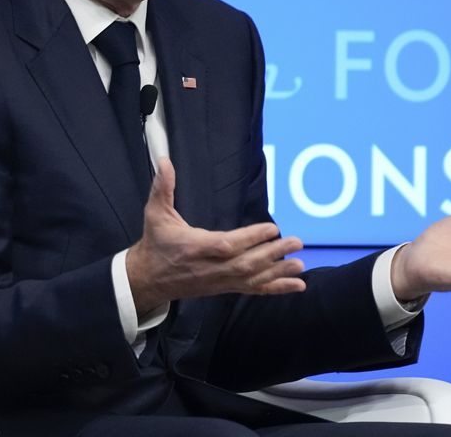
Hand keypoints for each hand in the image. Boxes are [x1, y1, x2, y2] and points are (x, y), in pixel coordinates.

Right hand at [126, 158, 305, 315]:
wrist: (149, 278)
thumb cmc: (156, 243)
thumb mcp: (155, 214)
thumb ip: (162, 188)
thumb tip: (164, 161)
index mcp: (195, 247)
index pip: (227, 244)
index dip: (251, 238)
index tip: (271, 228)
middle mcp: (211, 267)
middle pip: (246, 263)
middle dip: (272, 254)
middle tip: (296, 241)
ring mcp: (220, 280)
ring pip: (252, 278)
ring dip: (279, 272)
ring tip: (301, 264)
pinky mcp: (225, 287)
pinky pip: (253, 289)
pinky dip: (276, 287)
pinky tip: (297, 285)